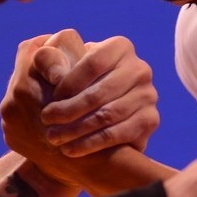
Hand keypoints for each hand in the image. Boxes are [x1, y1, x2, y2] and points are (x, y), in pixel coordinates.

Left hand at [35, 32, 158, 155]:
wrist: (97, 113)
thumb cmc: (73, 84)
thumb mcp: (59, 65)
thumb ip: (47, 59)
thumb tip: (51, 70)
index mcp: (120, 47)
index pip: (93, 63)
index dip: (68, 83)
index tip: (49, 98)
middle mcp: (139, 69)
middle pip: (99, 92)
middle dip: (68, 110)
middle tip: (46, 121)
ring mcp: (148, 94)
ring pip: (108, 115)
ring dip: (76, 129)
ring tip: (54, 137)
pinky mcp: (150, 120)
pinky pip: (119, 134)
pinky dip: (92, 143)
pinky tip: (72, 149)